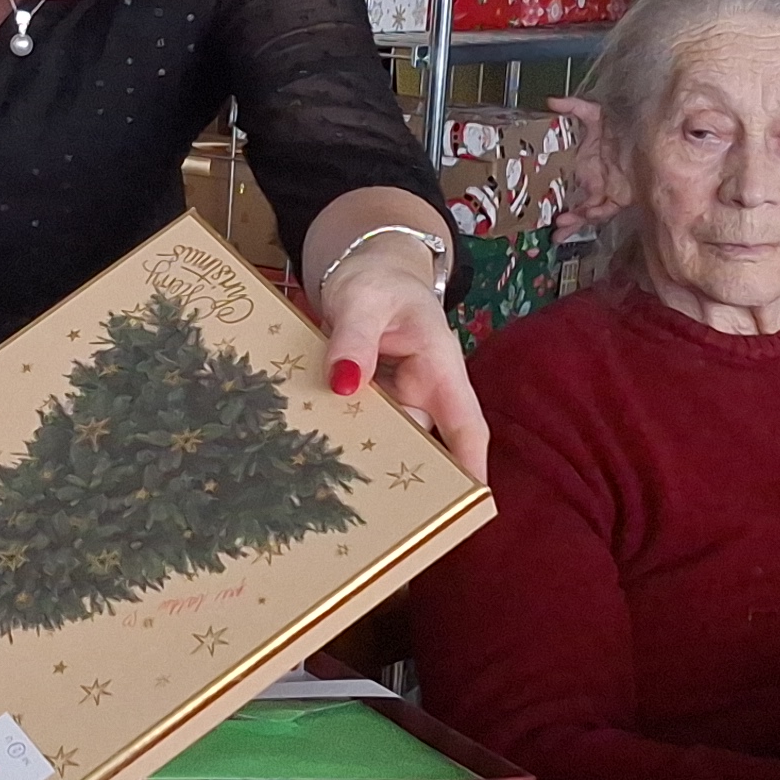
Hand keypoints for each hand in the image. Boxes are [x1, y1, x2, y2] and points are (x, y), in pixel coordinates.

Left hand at [319, 236, 489, 483]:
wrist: (364, 273)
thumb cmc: (377, 282)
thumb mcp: (363, 301)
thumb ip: (353, 339)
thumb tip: (343, 383)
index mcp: (440, 369)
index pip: (466, 426)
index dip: (470, 466)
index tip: (470, 505)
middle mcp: (422, 394)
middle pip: (420, 446)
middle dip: (399, 475)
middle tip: (369, 507)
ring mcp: (393, 404)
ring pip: (382, 442)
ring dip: (359, 459)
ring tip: (328, 484)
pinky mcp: (366, 407)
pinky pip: (356, 430)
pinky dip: (337, 441)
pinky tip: (309, 459)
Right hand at [544, 95, 625, 226]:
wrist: (649, 136)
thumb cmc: (624, 126)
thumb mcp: (596, 114)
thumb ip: (574, 108)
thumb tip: (552, 102)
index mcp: (585, 163)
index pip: (565, 182)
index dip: (552, 193)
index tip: (538, 201)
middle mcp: (594, 180)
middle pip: (575, 202)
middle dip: (563, 217)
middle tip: (549, 227)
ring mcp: (607, 190)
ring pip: (587, 211)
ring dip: (574, 221)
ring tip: (560, 228)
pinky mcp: (621, 197)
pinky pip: (605, 210)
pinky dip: (594, 215)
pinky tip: (585, 216)